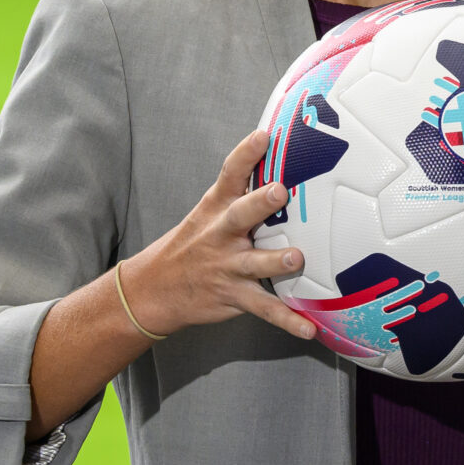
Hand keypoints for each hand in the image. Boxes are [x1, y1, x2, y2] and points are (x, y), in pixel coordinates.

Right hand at [126, 128, 318, 341]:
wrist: (154, 289)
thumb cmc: (193, 243)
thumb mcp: (210, 211)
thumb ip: (242, 189)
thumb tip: (283, 159)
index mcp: (216, 208)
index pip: (230, 174)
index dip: (245, 154)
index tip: (264, 135)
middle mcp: (221, 234)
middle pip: (239, 215)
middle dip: (259, 203)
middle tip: (279, 191)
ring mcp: (227, 266)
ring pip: (254, 263)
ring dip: (275, 261)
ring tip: (297, 259)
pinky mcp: (234, 296)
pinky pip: (265, 308)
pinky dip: (288, 320)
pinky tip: (309, 328)